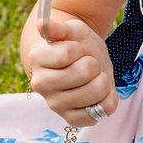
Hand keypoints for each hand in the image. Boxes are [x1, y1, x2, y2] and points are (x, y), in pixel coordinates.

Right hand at [25, 11, 118, 125]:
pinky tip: (97, 94)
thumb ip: (58, 28)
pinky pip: (99, 113)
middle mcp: (41, 84)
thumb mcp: (72, 29)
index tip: (77, 49)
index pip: (68, 53)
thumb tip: (41, 24)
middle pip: (84, 73)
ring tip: (93, 77)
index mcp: (37, 58)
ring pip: (96, 92)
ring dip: (102, 80)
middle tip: (87, 63)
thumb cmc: (76, 43)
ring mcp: (55, 104)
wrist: (83, 60)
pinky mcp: (70, 119)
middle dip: (93, 63)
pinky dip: (105, 101)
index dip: (80, 48)